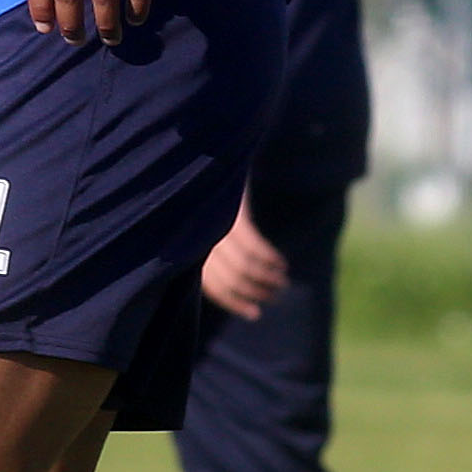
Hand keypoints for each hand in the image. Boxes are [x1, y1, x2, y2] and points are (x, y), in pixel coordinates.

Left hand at [200, 202, 289, 319]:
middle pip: (230, 279)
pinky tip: (282, 264)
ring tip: (282, 282)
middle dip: (255, 293)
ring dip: (267, 279)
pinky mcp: (233, 213)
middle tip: (274, 296)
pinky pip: (254, 247)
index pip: (211, 286)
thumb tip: (239, 287)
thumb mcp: (208, 226)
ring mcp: (214, 226)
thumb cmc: (213, 196)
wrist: (216, 157)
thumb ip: (216, 253)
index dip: (233, 301)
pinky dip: (270, 259)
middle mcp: (198, 239)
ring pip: (244, 266)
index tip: (254, 313)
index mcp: (189, 246)